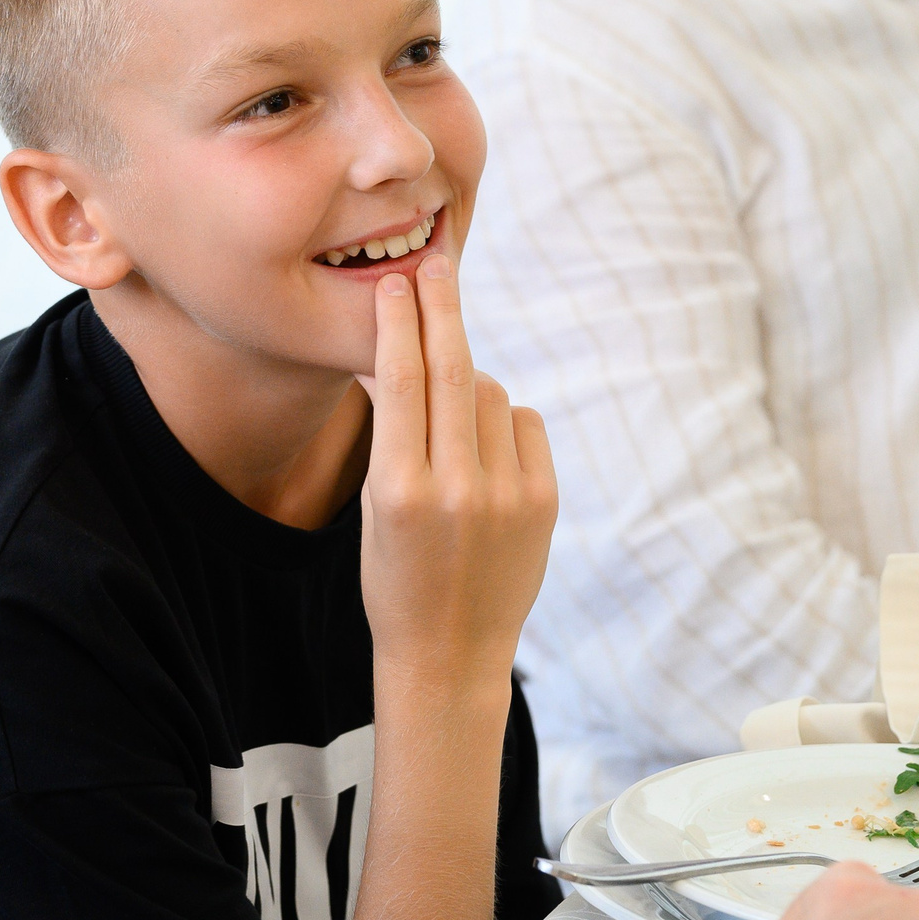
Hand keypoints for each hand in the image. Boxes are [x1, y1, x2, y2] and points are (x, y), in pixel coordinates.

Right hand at [356, 251, 557, 691]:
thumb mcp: (374, 507)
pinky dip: (501, 421)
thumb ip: (392, 436)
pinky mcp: (544, 503)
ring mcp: (507, 496)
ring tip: (448, 411)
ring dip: (467, 380)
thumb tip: (406, 355)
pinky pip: (523, 425)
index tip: (393, 283)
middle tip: (434, 266)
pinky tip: (483, 450)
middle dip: (440, 309)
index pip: (400, 381)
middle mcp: (456, 489)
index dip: (398, 323)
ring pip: (489, 394)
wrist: (450, 653)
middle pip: (452, 369)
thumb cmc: (396, 575)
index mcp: (399, 490)